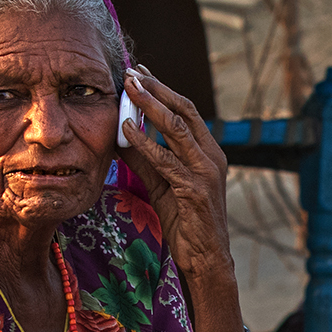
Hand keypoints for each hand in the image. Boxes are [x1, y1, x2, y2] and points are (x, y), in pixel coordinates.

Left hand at [117, 67, 234, 282]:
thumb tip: (119, 134)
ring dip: (150, 106)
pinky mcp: (195, 190)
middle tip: (131, 73)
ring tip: (127, 89)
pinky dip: (144, 142)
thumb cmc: (186, 221)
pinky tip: (125, 130)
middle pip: (184, 111)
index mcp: (209, 152)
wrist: (205, 258)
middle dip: (156, 89)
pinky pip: (166, 160)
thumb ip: (144, 158)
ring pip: (176, 129)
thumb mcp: (162, 183)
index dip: (163, 90)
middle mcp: (212, 157)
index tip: (140, 73)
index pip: (187, 111)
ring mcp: (206, 172)